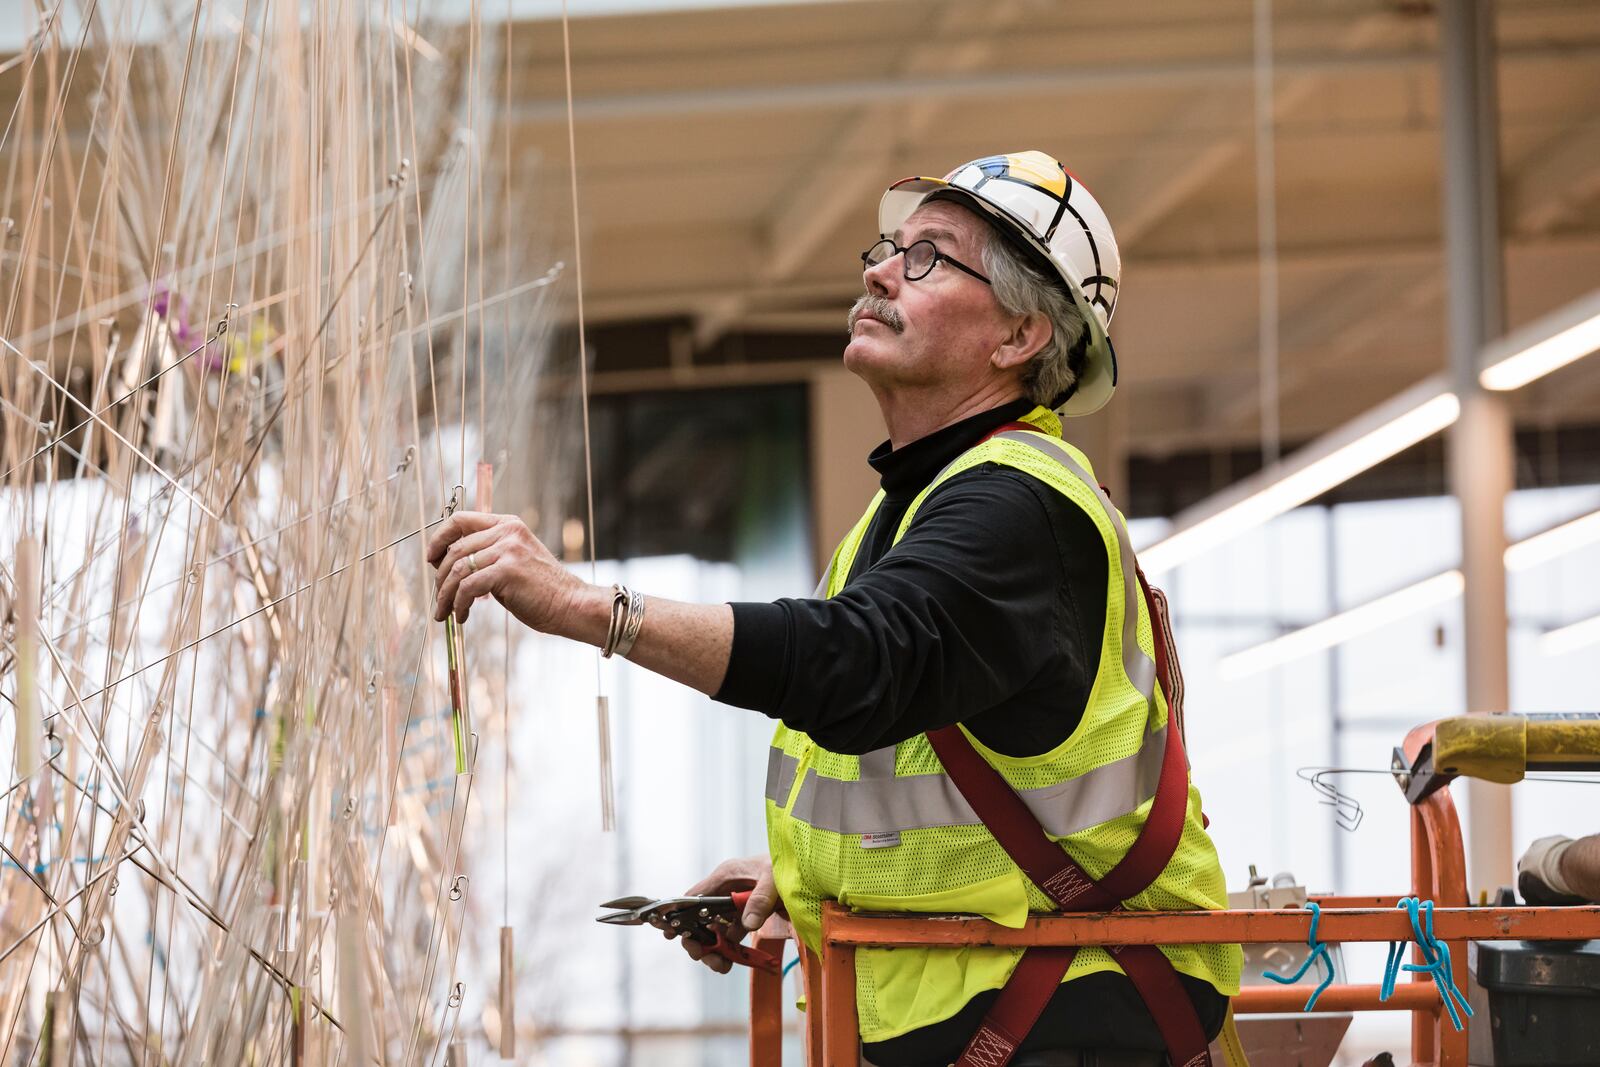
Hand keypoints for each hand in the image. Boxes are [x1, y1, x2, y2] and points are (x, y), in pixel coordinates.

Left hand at [427, 511, 583, 628]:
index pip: (460, 520)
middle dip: (440, 577)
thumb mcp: (514, 561)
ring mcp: (508, 550)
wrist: (569, 604)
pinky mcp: (507, 571)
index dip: (439, 539)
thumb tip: (451, 566)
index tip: (431, 559)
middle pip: (455, 549)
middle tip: (439, 598)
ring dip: (446, 595)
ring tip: (444, 612)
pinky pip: (468, 587)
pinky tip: (462, 616)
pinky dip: (459, 604)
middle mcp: (507, 532)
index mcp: (508, 524)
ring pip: (458, 570)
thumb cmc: (541, 590)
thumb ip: (488, 556)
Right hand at [671, 855, 778, 973]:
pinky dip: (727, 951)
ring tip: (721, 965)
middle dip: (698, 941)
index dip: (679, 914)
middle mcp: (724, 891)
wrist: (803, 870)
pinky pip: (729, 937)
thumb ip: (760, 900)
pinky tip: (730, 962)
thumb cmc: (785, 866)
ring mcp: (733, 906)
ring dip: (713, 951)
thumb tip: (747, 925)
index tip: (672, 933)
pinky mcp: (744, 917)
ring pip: (712, 932)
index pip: (694, 896)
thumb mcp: (773, 879)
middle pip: (699, 919)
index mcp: (725, 877)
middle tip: (705, 956)